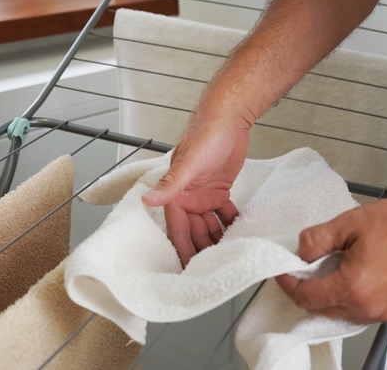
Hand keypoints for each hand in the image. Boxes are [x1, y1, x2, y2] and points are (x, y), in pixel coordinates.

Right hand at [142, 119, 249, 266]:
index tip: (189, 269)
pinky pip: (224, 214)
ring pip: (210, 225)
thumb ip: (170, 185)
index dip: (184, 249)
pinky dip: (230, 224)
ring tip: (229, 255)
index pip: (178, 228)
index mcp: (176, 193)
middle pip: (195, 231)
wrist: (229, 118)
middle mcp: (188, 197)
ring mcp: (204, 195)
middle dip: (203, 249)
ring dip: (218, 239)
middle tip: (214, 267)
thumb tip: (147, 199)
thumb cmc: (206, 134)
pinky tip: (239, 234)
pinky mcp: (220, 190)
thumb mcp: (188, 163)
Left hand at [276, 198, 386, 323]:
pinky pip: (358, 311)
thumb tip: (301, 251)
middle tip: (304, 266)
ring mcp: (382, 312)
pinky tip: (349, 275)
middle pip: (319, 309)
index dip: (288, 283)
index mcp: (353, 287)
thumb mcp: (350, 222)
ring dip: (326, 294)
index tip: (284, 271)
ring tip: (329, 267)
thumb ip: (317, 239)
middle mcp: (367, 307)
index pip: (305, 296)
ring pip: (339, 312)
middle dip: (306, 289)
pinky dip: (346, 297)